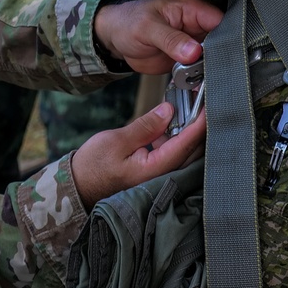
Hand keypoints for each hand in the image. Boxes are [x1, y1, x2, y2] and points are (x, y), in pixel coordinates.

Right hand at [70, 101, 206, 206]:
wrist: (78, 187)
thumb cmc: (93, 166)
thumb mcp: (117, 141)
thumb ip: (146, 126)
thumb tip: (169, 110)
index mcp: (155, 170)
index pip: (186, 144)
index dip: (200, 123)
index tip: (209, 104)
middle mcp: (162, 176)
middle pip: (193, 150)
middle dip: (199, 124)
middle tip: (202, 100)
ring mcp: (160, 176)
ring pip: (185, 152)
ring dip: (189, 130)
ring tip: (188, 105)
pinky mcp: (156, 173)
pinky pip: (174, 154)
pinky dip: (176, 137)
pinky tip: (171, 122)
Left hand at [94, 0, 223, 73]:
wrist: (114, 39)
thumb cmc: (128, 23)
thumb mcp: (148, 28)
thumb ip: (171, 39)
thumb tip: (194, 51)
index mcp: (191, 9)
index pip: (219, 20)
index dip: (228, 36)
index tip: (229, 54)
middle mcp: (196, 26)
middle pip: (222, 40)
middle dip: (222, 56)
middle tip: (220, 72)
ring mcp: (193, 44)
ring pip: (213, 57)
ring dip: (212, 70)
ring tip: (210, 82)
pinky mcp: (187, 60)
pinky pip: (200, 69)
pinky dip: (201, 78)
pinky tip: (202, 87)